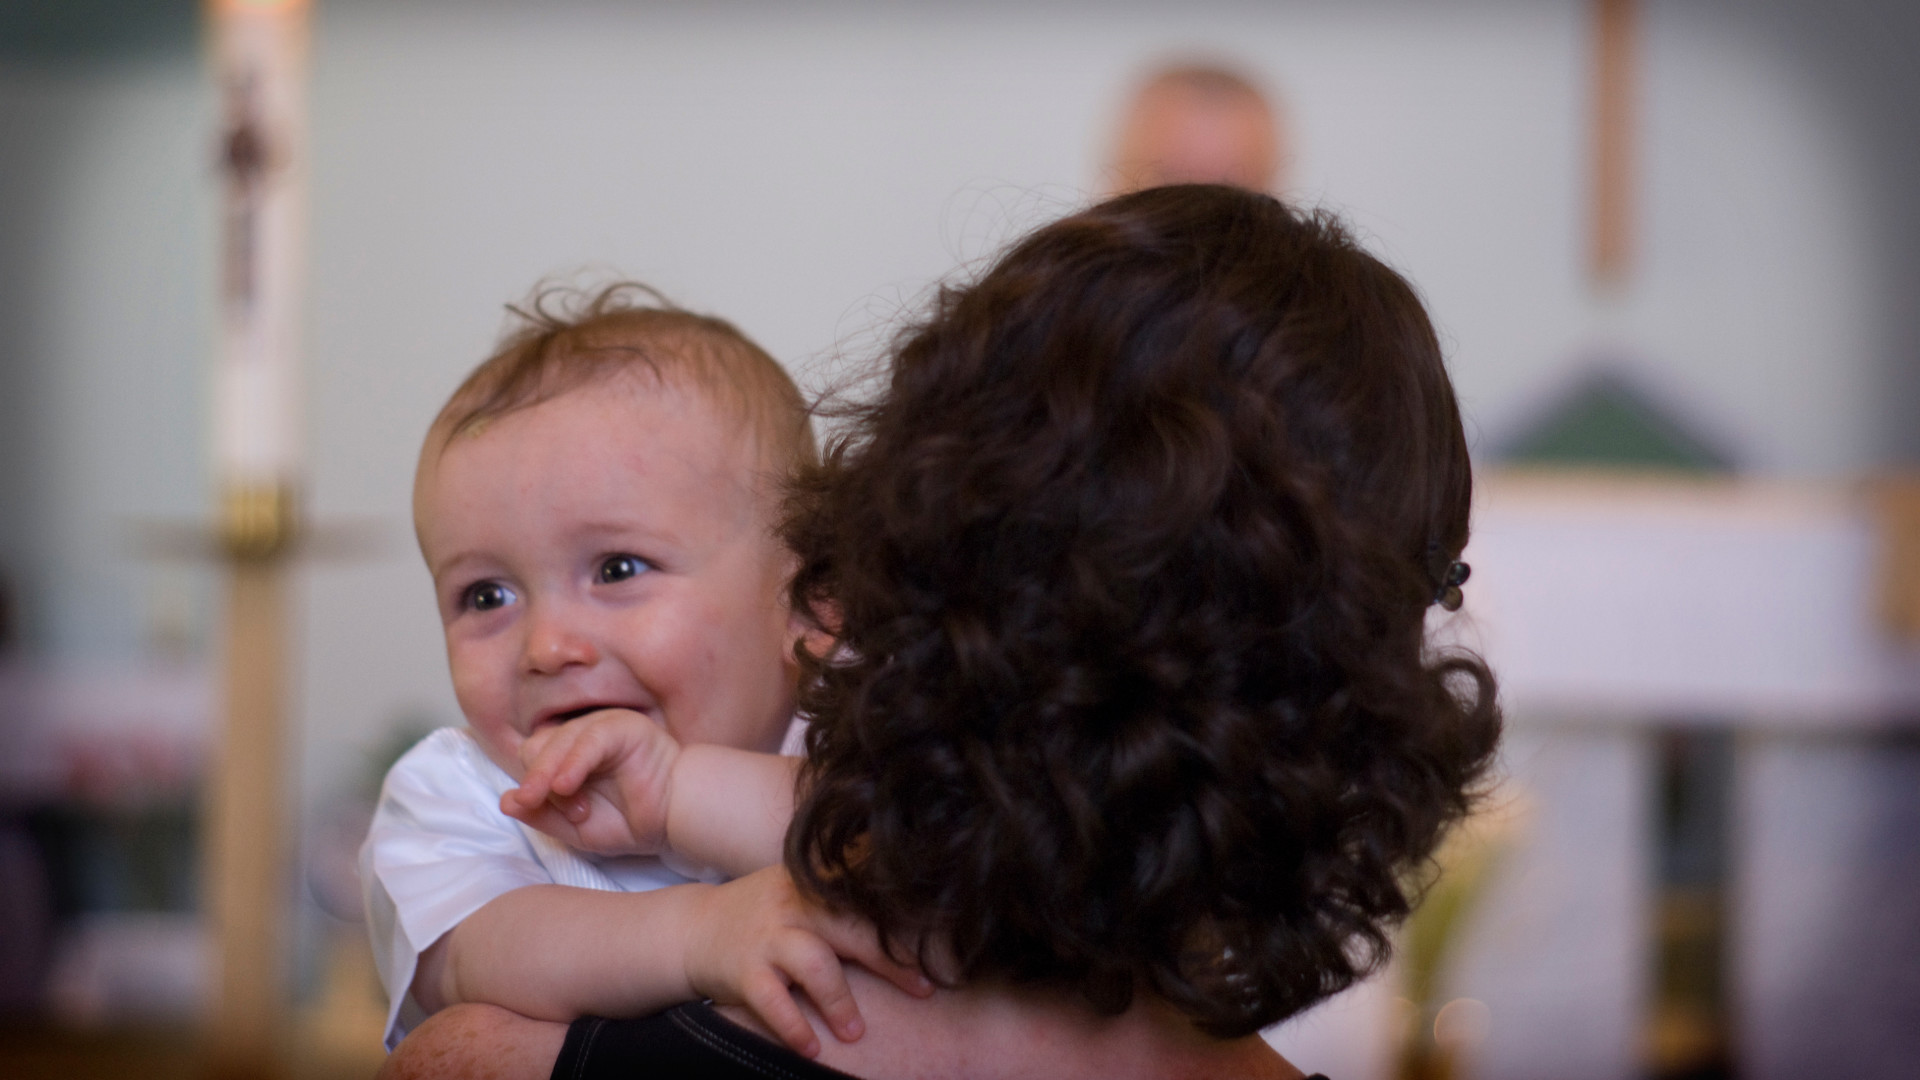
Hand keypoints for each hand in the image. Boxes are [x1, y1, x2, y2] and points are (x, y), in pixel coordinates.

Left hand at [501, 709, 679, 855]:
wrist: (675, 819)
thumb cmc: (630, 821)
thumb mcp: (575, 828)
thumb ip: (541, 816)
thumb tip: (505, 801)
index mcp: (568, 757)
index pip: (532, 760)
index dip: (532, 785)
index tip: (544, 811)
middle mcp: (581, 738)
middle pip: (538, 747)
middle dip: (534, 777)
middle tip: (535, 802)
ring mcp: (602, 728)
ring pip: (559, 741)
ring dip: (549, 772)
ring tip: (555, 796)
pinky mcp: (622, 727)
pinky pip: (588, 740)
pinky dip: (573, 762)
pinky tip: (566, 785)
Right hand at [683, 867, 932, 1057]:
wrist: (694, 929)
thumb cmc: (765, 914)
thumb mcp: (803, 888)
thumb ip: (846, 893)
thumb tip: (914, 897)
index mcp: (816, 882)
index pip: (867, 895)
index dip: (904, 917)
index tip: (940, 942)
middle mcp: (795, 903)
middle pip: (852, 927)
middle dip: (890, 960)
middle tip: (923, 989)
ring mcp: (768, 936)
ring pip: (814, 963)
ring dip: (840, 1000)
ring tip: (857, 1032)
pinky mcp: (742, 970)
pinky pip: (773, 1001)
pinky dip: (794, 1026)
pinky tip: (813, 1047)